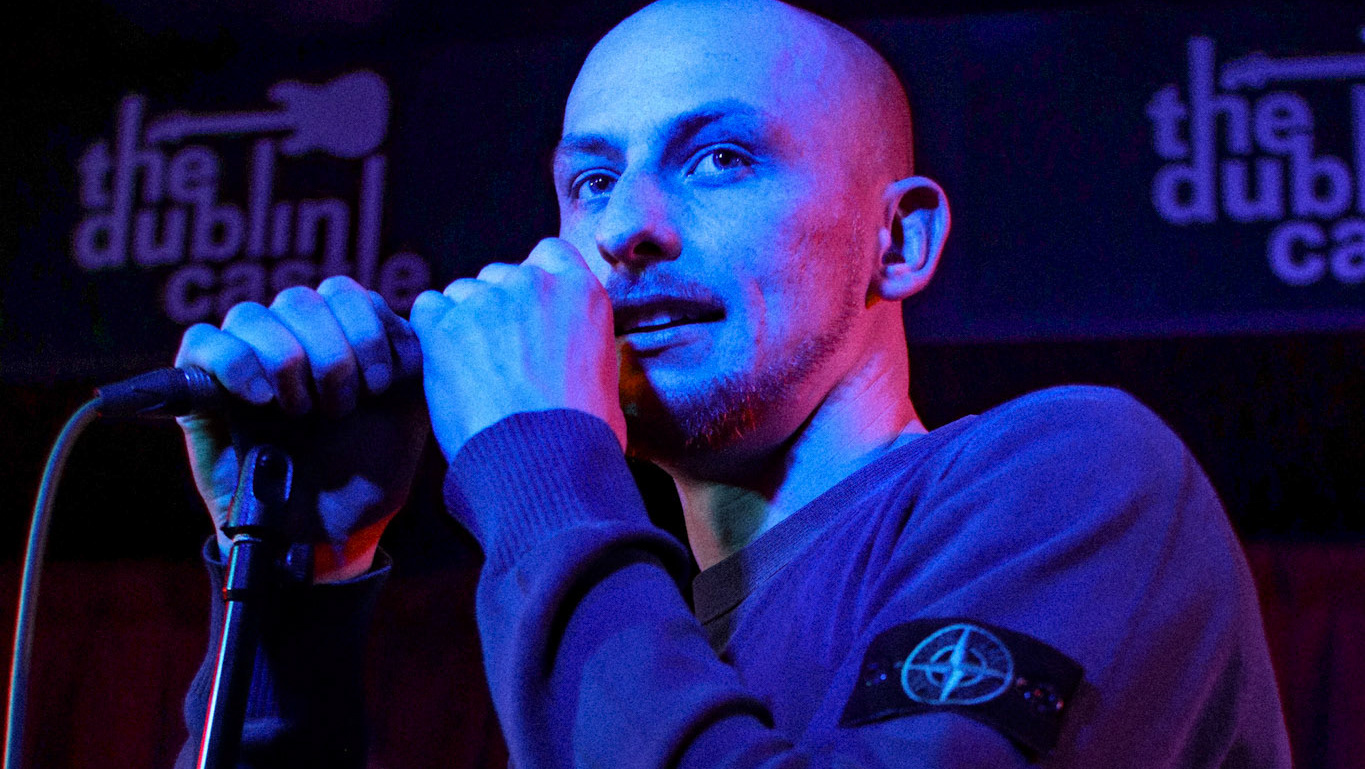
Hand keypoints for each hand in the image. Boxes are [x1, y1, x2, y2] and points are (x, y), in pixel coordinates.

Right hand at [174, 277, 428, 581]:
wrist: (328, 532)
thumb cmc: (367, 472)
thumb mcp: (406, 410)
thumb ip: (411, 356)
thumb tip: (411, 311)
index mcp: (340, 336)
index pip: (343, 293)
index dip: (366, 330)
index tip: (381, 384)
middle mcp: (291, 340)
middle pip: (299, 300)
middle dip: (332, 354)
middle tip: (342, 408)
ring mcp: (244, 360)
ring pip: (251, 315)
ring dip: (288, 360)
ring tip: (303, 412)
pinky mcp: (200, 388)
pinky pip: (202, 342)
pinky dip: (234, 362)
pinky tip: (261, 398)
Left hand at [409, 238, 625, 461]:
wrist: (547, 463)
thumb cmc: (582, 436)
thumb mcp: (604, 373)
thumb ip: (580, 341)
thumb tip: (568, 354)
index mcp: (582, 292)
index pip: (549, 254)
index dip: (534, 280)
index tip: (528, 311)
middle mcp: (536, 284)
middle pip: (500, 275)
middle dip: (496, 309)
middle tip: (498, 355)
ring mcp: (488, 301)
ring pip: (462, 293)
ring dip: (463, 323)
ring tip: (472, 372)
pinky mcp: (447, 325)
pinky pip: (427, 309)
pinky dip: (430, 334)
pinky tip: (445, 367)